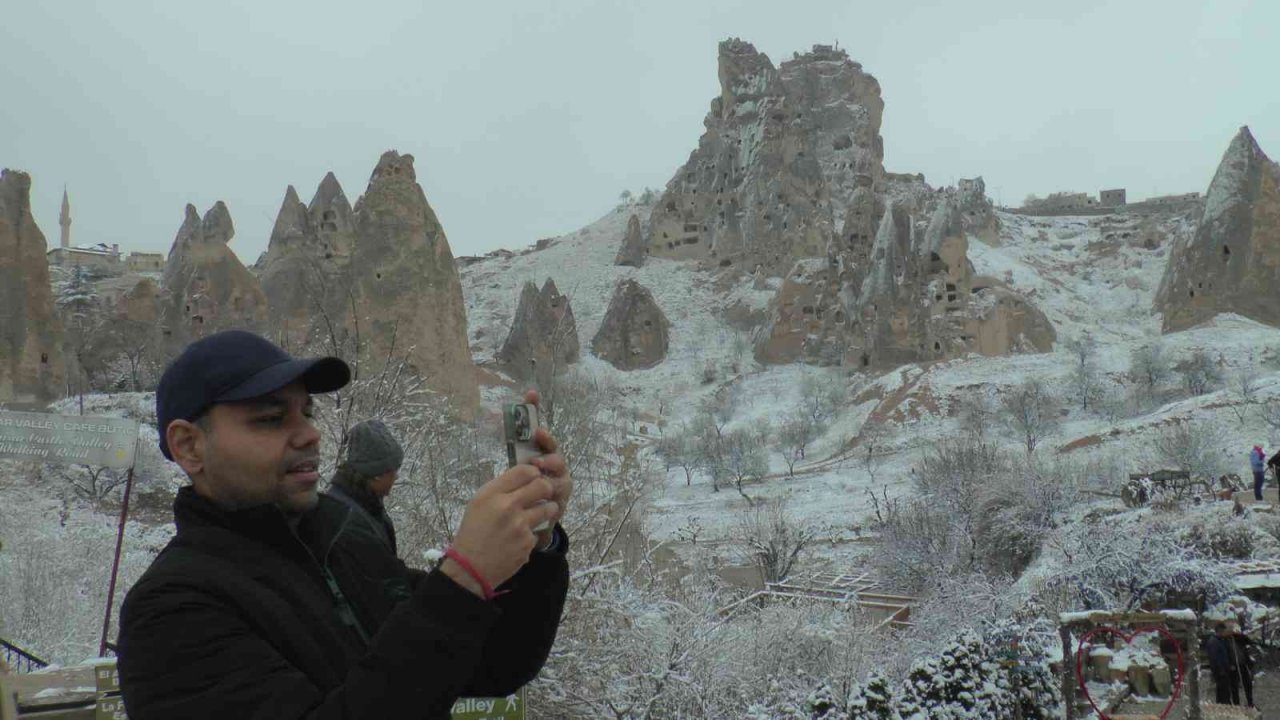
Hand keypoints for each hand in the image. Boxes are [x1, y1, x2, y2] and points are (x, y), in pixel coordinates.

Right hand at [443, 463, 557, 596]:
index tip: (533, 478)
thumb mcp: (478, 502)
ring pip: (549, 508)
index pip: (524, 471)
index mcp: (492, 494)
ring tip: (539, 513)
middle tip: (543, 492)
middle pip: (542, 486)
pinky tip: (519, 538)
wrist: (470, 567)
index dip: (533, 472)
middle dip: (546, 488)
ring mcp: (520, 525)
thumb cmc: (473, 532)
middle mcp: (508, 506)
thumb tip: (524, 479)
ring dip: (547, 509)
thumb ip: (500, 489)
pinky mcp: (528, 542)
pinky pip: (538, 530)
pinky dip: (532, 533)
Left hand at [522, 389, 572, 549]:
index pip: (537, 430)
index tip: (530, 394)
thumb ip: (510, 450)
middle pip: (554, 449)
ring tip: (539, 467)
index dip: (535, 410)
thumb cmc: (518, 496)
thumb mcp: (510, 473)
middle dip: (548, 441)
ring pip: (561, 470)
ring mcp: (558, 483)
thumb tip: (496, 419)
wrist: (525, 527)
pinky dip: (554, 491)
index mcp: (538, 454)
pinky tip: (547, 490)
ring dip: (551, 465)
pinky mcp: (560, 502)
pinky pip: (561, 494)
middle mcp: (552, 466)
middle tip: (538, 436)